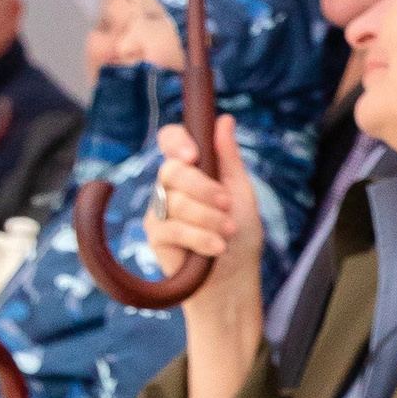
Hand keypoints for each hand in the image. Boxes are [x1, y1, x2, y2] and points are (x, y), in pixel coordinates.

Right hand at [147, 114, 262, 300]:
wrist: (234, 279)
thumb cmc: (240, 235)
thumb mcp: (241, 193)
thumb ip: (229, 158)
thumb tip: (225, 119)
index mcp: (191, 169)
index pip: (171, 140)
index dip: (177, 141)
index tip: (194, 155)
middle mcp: (170, 185)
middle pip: (172, 170)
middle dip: (204, 188)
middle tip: (227, 205)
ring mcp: (160, 209)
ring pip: (176, 201)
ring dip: (209, 218)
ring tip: (228, 233)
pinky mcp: (155, 234)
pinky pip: (172, 227)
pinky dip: (200, 237)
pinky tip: (216, 247)